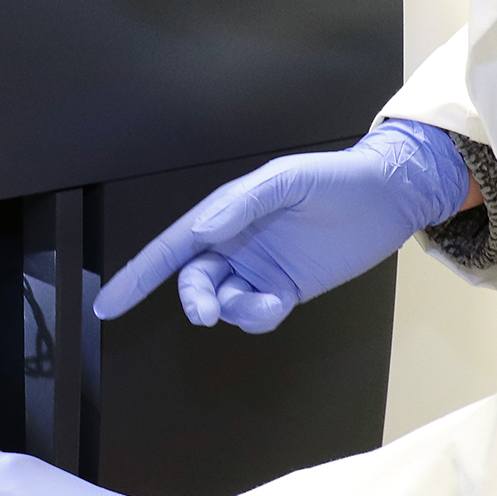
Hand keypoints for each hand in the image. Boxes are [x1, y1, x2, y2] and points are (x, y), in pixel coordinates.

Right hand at [93, 120, 469, 333]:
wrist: (388, 198)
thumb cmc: (336, 179)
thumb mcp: (288, 180)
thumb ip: (243, 203)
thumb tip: (205, 231)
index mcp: (225, 213)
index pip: (170, 248)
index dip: (136, 276)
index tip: (108, 303)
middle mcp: (234, 243)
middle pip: (191, 281)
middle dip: (193, 300)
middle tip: (205, 313)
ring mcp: (258, 268)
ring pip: (224, 302)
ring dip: (232, 310)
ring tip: (264, 304)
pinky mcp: (285, 289)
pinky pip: (256, 312)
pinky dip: (257, 316)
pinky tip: (275, 305)